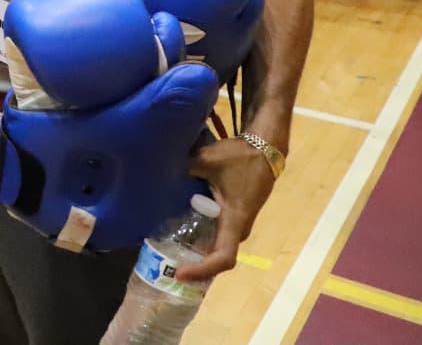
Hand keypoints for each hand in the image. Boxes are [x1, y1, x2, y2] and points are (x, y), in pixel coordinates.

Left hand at [177, 135, 278, 281]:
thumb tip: (156, 172)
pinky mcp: (236, 217)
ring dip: (196, 252)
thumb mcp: (207, 160)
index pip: (223, 257)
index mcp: (235, 219)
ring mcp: (239, 224)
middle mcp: (239, 228)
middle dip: (194, 264)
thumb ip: (183, 168)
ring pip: (216, 247)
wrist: (265, 149)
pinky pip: (217, 235)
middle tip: (165, 263)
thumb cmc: (240, 157)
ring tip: (166, 250)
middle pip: (217, 257)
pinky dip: (200, 238)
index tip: (179, 273)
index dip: (202, 270)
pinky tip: (178, 230)